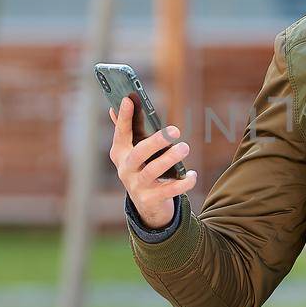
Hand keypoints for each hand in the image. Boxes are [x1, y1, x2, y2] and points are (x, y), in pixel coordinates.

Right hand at [109, 95, 197, 228]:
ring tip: (184, 147)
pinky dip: (183, 183)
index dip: (124, 117)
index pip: (121, 133)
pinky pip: (169, 191)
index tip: (129, 99)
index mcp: (120, 154)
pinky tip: (192, 174)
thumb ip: (125, 131)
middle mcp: (125, 170)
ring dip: (170, 159)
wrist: (147, 206)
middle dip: (156, 141)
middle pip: (138, 154)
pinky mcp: (151, 200)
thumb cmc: (141, 170)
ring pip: (153, 171)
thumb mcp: (132, 152)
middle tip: (175, 131)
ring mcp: (137, 186)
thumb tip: (113, 105)